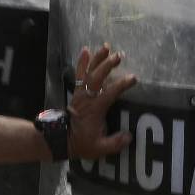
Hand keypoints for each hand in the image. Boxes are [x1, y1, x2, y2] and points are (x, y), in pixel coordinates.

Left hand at [68, 44, 137, 160]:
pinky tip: (86, 50)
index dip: (120, 85)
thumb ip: (115, 143)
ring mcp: (81, 93)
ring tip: (106, 46)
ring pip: (88, 73)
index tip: (133, 78)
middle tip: (119, 55)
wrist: (61, 139)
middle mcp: (87, 98)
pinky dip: (83, 62)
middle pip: (97, 78)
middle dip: (107, 66)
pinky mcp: (77, 92)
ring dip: (97, 59)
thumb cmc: (82, 143)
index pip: (109, 93)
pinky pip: (79, 74)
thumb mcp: (99, 148)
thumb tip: (129, 136)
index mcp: (94, 109)